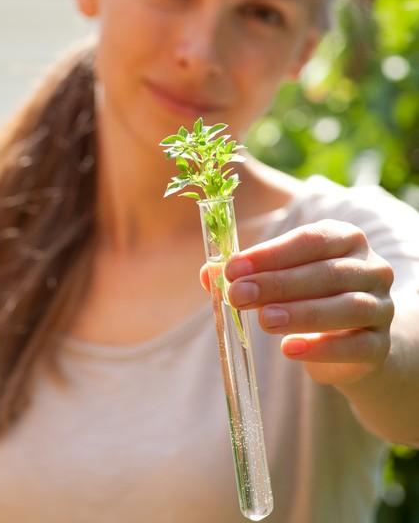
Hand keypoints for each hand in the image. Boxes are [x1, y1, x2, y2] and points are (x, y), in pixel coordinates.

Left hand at [201, 220, 394, 385]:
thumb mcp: (282, 279)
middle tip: (239, 295)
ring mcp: (381, 307)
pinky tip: (289, 349)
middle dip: (278, 283)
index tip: (233, 268)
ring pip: (347, 306)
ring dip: (301, 313)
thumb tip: (208, 274)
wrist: (354, 342)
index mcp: (345, 240)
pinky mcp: (380, 346)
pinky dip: (321, 348)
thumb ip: (248, 274)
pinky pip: (356, 346)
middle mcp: (371, 268)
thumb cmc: (311, 298)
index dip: (270, 254)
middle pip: (326, 272)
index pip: (310, 239)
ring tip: (264, 320)